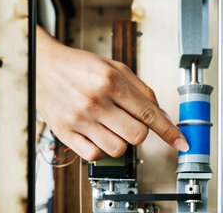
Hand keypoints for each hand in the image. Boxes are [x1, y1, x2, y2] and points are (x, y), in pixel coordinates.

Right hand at [36, 30, 188, 160]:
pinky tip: (96, 133)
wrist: (43, 67)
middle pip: (137, 135)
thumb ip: (141, 90)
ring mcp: (80, 119)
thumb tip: (161, 114)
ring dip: (120, 141)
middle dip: (140, 132)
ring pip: (118, 149)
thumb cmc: (79, 66)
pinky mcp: (66, 133)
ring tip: (109, 125)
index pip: (149, 113)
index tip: (180, 142)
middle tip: (130, 122)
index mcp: (110, 82)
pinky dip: (100, 148)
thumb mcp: (114, 68)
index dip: (169, 131)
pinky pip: (94, 155)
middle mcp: (96, 101)